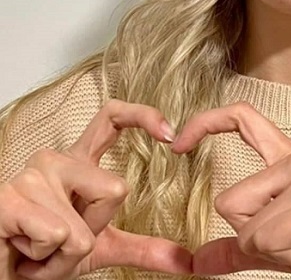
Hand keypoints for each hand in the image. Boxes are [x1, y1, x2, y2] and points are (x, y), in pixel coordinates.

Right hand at [0, 99, 192, 279]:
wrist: (5, 274)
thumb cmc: (46, 253)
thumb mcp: (99, 246)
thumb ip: (141, 247)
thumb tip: (185, 261)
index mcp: (80, 162)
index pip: (112, 118)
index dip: (142, 116)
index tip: (169, 134)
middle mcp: (56, 160)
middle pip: (115, 189)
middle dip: (95, 231)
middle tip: (64, 241)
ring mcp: (31, 177)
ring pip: (82, 228)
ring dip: (63, 256)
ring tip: (38, 249)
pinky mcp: (8, 200)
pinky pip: (56, 236)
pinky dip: (45, 261)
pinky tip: (22, 253)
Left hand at [172, 102, 290, 279]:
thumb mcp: (282, 250)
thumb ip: (240, 249)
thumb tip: (195, 261)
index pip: (242, 119)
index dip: (205, 123)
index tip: (175, 143)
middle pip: (229, 202)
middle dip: (255, 239)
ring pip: (246, 227)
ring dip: (274, 251)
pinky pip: (265, 240)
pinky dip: (288, 257)